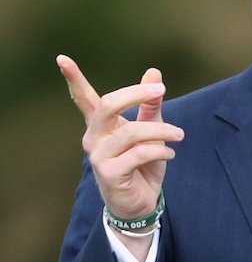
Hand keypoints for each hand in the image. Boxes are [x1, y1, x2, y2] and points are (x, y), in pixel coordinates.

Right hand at [59, 55, 184, 223]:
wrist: (141, 203)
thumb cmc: (143, 165)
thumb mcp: (151, 131)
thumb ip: (150, 105)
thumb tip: (154, 72)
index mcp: (101, 125)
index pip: (83, 99)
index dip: (73, 79)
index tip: (61, 58)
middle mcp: (94, 138)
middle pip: (108, 105)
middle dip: (136, 94)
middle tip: (161, 90)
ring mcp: (99, 156)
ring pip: (131, 132)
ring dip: (161, 130)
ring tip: (179, 135)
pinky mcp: (109, 173)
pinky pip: (138, 153)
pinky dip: (160, 150)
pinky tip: (170, 154)